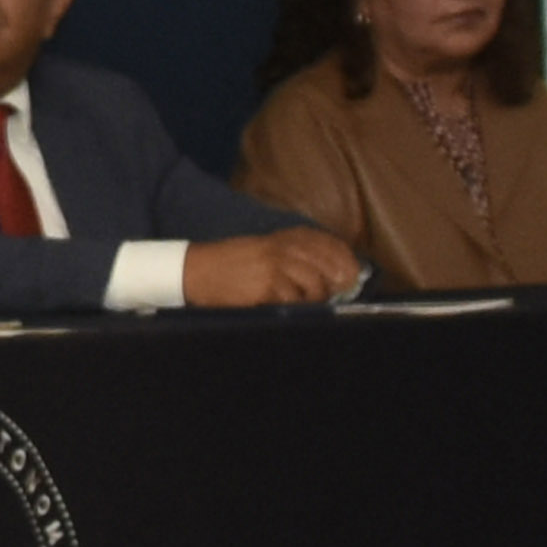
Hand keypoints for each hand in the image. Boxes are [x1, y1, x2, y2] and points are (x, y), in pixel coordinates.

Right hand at [183, 226, 370, 307]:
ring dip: (315, 300)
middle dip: (336, 283)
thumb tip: (325, 273)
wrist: (193, 271)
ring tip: (304, 306)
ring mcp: (274, 266)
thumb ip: (289, 256)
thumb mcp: (260, 251)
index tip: (352, 273)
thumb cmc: (227, 266)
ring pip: (314, 285)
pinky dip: (296, 309)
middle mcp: (281, 248)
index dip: (344, 257)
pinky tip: (286, 309)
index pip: (324, 242)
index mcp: (280, 237)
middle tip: (335, 296)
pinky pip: (294, 301)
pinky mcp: (266, 286)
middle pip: (326, 265)